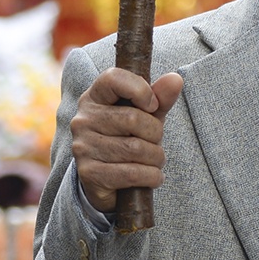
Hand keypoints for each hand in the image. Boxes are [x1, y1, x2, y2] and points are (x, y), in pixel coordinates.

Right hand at [70, 69, 184, 214]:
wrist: (109, 180)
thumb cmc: (130, 139)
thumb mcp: (147, 116)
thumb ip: (160, 98)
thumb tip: (175, 79)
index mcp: (94, 97)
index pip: (113, 78)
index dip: (141, 89)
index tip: (153, 105)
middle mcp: (83, 120)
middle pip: (133, 118)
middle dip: (156, 133)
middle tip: (154, 142)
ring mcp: (83, 147)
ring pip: (136, 148)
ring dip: (156, 158)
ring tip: (153, 161)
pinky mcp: (89, 173)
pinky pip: (133, 173)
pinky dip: (152, 176)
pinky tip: (151, 176)